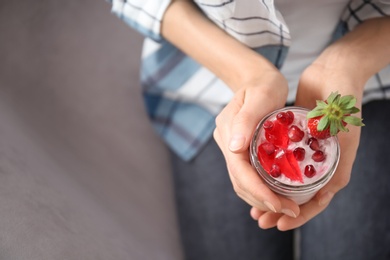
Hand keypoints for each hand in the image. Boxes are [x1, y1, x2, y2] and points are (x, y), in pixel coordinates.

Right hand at [213, 70, 300, 217]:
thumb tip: (234, 148)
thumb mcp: (260, 95)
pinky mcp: (240, 151)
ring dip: (262, 199)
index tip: (279, 205)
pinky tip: (277, 195)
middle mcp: (226, 144)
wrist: (255, 78)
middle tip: (290, 210)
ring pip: (242, 183)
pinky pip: (248, 176)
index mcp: (228, 132)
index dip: (258, 191)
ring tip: (286, 207)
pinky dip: (261, 190)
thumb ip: (246, 120)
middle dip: (263, 200)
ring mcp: (231, 148)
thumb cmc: (262, 83)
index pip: (240, 170)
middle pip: (240, 182)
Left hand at [250, 62, 362, 229]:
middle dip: (278, 208)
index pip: (316, 200)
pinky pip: (282, 162)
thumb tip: (320, 193)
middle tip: (260, 219)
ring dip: (271, 194)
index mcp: (335, 166)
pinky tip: (255, 177)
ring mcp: (307, 151)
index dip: (299, 215)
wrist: (336, 72)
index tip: (279, 224)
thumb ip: (335, 159)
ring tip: (254, 206)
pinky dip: (269, 173)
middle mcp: (320, 162)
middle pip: (299, 195)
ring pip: (288, 181)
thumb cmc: (344, 101)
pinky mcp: (295, 140)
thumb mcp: (344, 133)